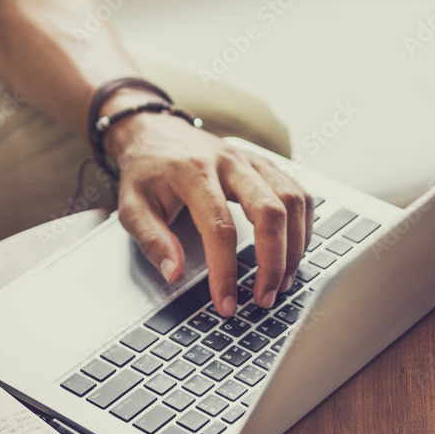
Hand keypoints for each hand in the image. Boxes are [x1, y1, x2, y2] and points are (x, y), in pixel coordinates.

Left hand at [108, 109, 313, 316]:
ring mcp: (251, 160)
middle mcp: (229, 162)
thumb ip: (151, 240)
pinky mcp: (264, 163)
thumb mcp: (131, 205)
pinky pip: (298, 192)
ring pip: (292, 200)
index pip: (220, 228)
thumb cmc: (144, 171)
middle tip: (265, 297)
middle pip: (269, 211)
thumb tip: (174, 273)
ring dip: (294, 246)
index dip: (226, 270)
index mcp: (194, 173)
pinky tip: (293, 251)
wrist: (153, 131)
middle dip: (273, 262)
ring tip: (282, 281)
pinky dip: (303, 225)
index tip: (225, 302)